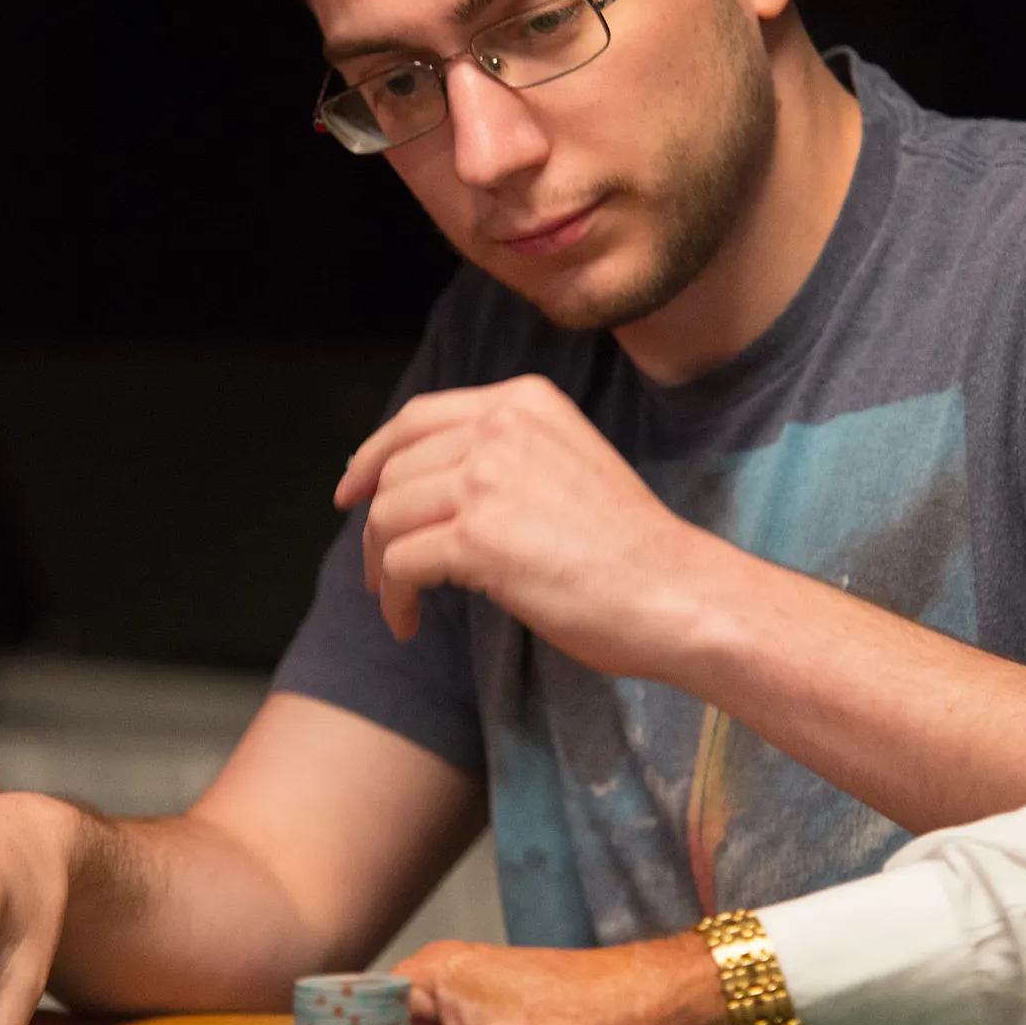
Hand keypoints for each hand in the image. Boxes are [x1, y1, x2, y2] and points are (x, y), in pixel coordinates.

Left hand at [335, 376, 714, 672]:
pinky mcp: (478, 538)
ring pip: (387, 517)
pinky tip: (409, 622)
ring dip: (381, 567)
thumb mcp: (568, 461)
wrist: (674, 592)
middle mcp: (501, 427)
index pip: (418, 418)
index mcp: (524, 401)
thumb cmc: (629, 547)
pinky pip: (400, 565)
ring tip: (396, 601)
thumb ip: (505, 455)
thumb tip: (424, 485)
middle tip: (380, 572)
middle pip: (395, 471)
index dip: (372, 456)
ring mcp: (487, 480)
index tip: (351, 491)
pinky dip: (394, 599)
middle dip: (375, 526)